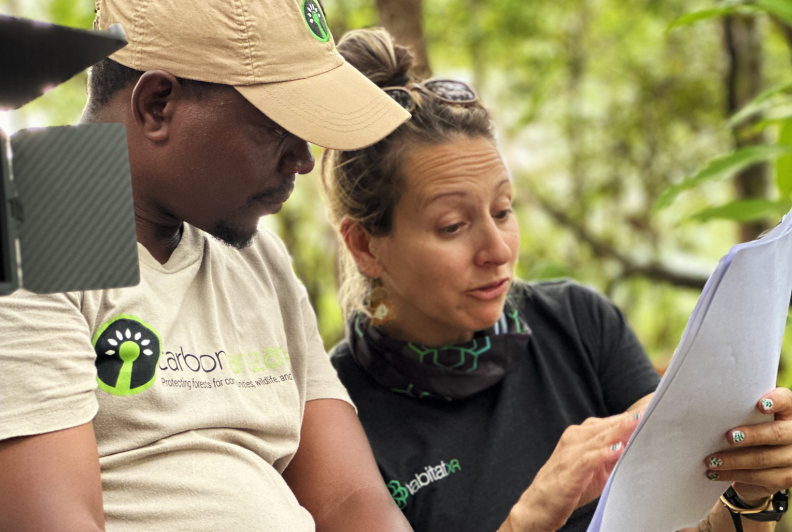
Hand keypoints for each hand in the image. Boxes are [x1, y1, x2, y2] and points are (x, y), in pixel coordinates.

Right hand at [501, 409, 641, 531]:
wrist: (539, 505)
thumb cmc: (570, 485)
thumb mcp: (596, 468)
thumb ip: (614, 456)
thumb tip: (640, 447)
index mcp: (582, 434)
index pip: (612, 422)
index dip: (634, 416)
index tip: (655, 408)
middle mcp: (576, 437)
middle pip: (608, 426)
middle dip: (631, 419)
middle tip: (653, 409)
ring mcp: (571, 452)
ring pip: (599, 437)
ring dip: (620, 430)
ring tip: (639, 422)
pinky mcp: (569, 469)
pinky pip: (588, 458)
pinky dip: (603, 453)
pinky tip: (618, 450)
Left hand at [704, 387, 791, 504]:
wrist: (764, 462)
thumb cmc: (749, 428)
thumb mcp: (748, 417)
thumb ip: (740, 410)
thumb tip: (708, 404)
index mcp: (789, 412)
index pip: (787, 401)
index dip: (776, 401)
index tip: (760, 405)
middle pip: (777, 433)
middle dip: (752, 436)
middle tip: (729, 437)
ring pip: (765, 459)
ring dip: (735, 461)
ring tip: (712, 461)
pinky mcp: (786, 477)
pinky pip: (761, 478)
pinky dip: (735, 475)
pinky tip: (716, 474)